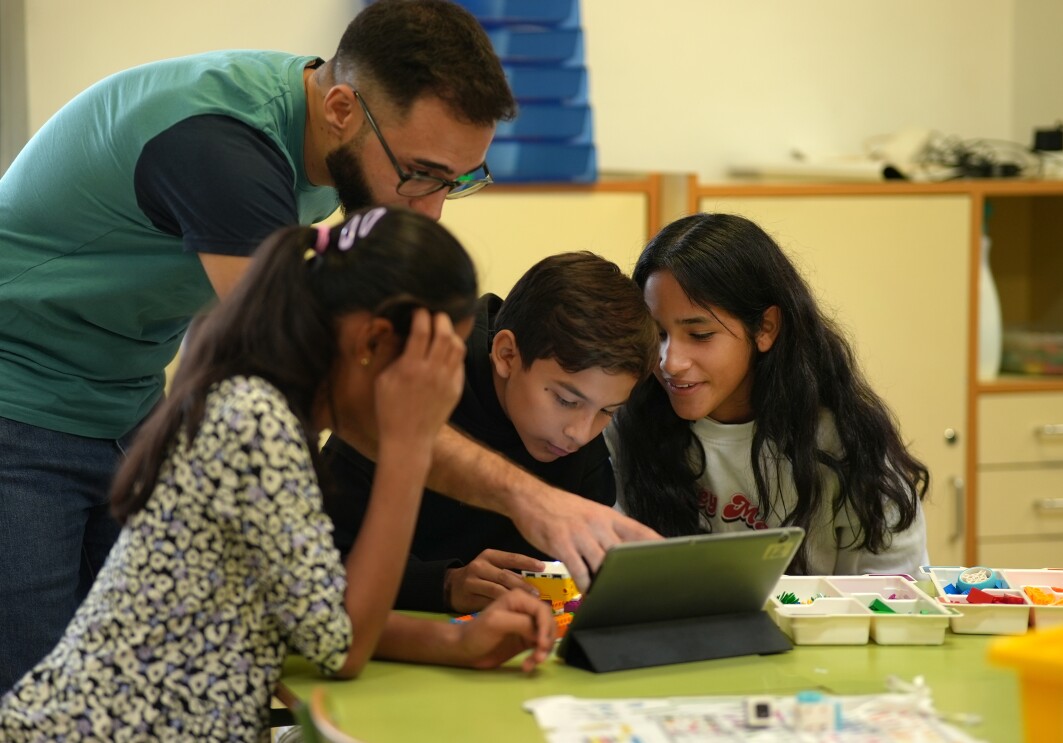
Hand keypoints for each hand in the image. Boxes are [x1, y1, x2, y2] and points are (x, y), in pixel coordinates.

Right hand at [374, 310, 465, 447]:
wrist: (408, 440)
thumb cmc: (389, 410)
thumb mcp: (383, 381)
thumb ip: (392, 355)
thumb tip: (399, 333)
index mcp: (411, 368)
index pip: (421, 330)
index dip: (421, 315)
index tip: (418, 311)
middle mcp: (432, 372)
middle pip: (444, 334)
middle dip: (440, 319)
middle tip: (434, 315)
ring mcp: (447, 381)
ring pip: (457, 347)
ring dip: (451, 333)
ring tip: (442, 330)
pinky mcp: (456, 389)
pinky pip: (460, 363)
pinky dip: (454, 352)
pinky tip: (445, 351)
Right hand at [445, 550, 544, 613]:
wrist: (451, 586)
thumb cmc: (479, 577)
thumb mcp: (493, 569)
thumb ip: (511, 574)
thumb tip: (536, 581)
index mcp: (489, 556)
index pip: (511, 557)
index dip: (527, 562)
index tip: (542, 567)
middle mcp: (479, 566)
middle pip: (504, 576)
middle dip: (523, 585)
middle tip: (537, 593)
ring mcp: (471, 581)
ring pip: (496, 590)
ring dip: (513, 598)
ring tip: (527, 603)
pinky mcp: (467, 597)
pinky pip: (487, 603)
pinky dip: (501, 607)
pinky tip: (511, 611)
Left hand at [454, 589, 556, 671]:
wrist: (464, 650)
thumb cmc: (476, 633)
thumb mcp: (497, 622)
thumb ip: (521, 622)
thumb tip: (539, 632)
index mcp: (519, 599)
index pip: (543, 610)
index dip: (546, 627)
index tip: (542, 644)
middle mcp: (526, 610)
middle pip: (549, 623)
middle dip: (547, 641)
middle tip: (539, 657)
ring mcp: (526, 626)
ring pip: (546, 637)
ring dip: (543, 651)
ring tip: (532, 663)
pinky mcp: (525, 641)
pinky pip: (540, 648)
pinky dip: (537, 657)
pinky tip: (527, 666)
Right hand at [510, 488, 660, 591]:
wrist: (529, 497)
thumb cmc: (559, 508)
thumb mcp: (588, 512)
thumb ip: (605, 530)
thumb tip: (620, 550)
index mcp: (606, 515)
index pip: (638, 530)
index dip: (657, 544)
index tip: (672, 556)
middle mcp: (597, 524)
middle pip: (623, 552)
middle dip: (631, 571)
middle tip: (639, 588)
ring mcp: (580, 534)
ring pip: (602, 564)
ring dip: (606, 582)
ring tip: (611, 596)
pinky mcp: (562, 544)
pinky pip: (579, 570)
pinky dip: (585, 584)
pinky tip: (587, 592)